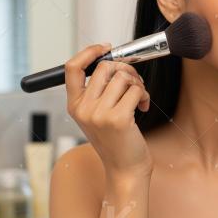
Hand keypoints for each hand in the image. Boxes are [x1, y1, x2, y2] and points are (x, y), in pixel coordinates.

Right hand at [65, 43, 153, 178]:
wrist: (125, 169)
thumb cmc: (116, 141)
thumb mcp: (97, 115)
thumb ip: (98, 91)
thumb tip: (113, 61)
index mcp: (74, 105)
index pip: (72, 68)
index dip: (90, 52)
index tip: (106, 48)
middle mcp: (83, 109)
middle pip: (105, 67)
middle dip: (125, 69)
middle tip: (134, 82)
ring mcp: (99, 114)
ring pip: (123, 77)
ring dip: (138, 84)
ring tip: (139, 98)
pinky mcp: (118, 119)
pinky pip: (136, 90)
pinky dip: (144, 95)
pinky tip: (143, 107)